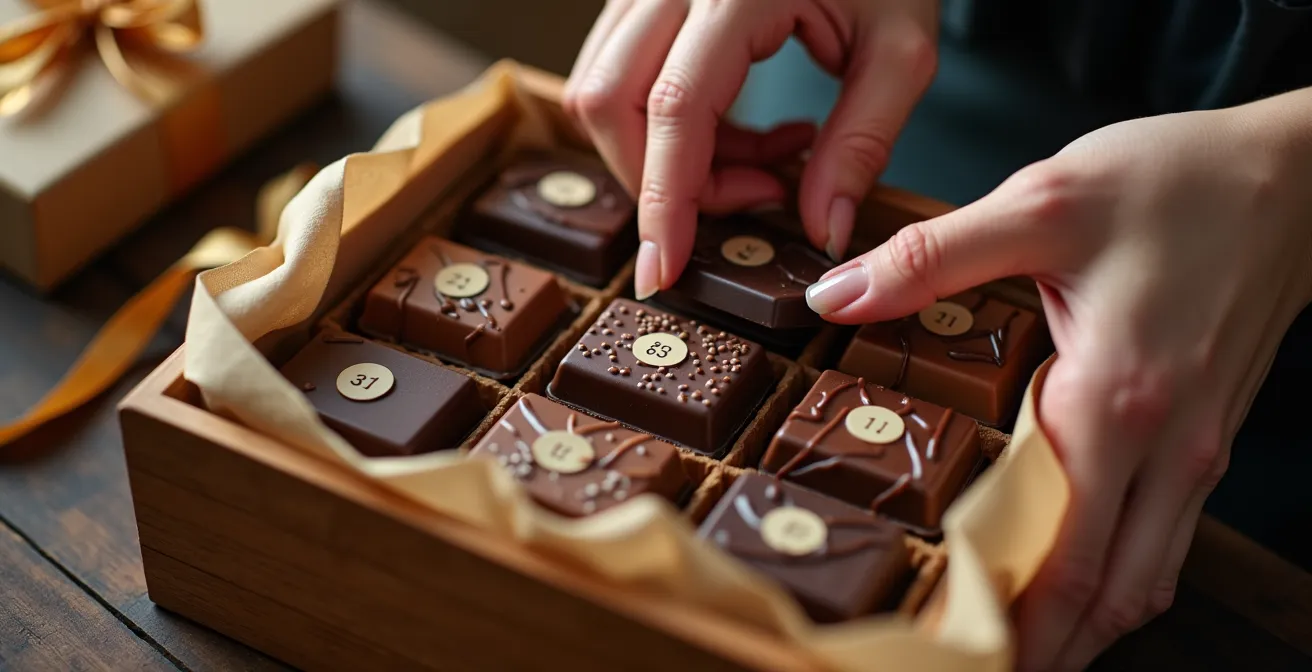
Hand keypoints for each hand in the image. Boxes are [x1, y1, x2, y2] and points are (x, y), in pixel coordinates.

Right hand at [563, 0, 939, 298]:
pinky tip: (731, 130)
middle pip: (610, 104)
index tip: (665, 272)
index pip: (675, 108)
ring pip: (599, 91)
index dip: (666, 200)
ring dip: (661, 157)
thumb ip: (862, 142)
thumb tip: (817, 232)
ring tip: (755, 159)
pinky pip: (616, 75)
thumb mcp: (902, 51)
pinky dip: (661, 129)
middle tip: (755, 197)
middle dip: (660, 183)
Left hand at [804, 92, 1311, 669]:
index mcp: (1117, 403)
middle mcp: (1166, 449)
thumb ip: (932, 256)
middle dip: (1039, 649)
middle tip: (962, 662)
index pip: (1063, 559)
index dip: (1008, 625)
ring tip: (1007, 646)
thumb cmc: (1174, 184)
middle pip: (1106, 597)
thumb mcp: (1043, 200)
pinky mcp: (1204, 441)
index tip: (947, 649)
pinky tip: (1065, 577)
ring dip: (1079, 627)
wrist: (1292, 177)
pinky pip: (1159, 544)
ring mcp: (1195, 453)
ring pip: (1141, 583)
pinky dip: (1110, 581)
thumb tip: (834, 296)